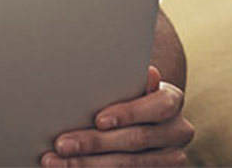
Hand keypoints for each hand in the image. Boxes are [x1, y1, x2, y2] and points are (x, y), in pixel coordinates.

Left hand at [42, 66, 193, 166]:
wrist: (138, 116)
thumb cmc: (125, 92)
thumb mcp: (129, 82)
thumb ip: (131, 80)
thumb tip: (149, 72)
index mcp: (171, 101)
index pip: (158, 107)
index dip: (128, 114)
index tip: (98, 120)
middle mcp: (177, 131)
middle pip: (135, 140)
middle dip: (95, 143)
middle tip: (61, 144)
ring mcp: (170, 158)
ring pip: (127, 164)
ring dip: (86, 163)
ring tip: (55, 161)